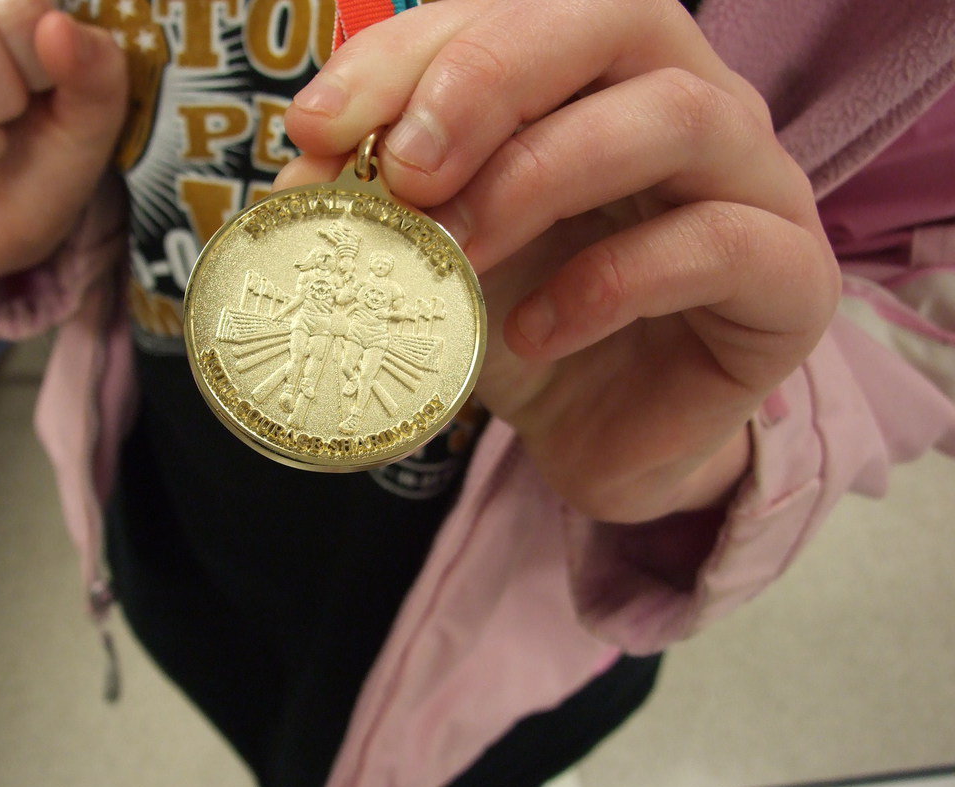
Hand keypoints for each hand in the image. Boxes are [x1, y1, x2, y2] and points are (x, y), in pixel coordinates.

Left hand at [278, 0, 840, 522]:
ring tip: (458, 254)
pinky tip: (532, 331)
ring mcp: (756, 181)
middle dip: (490, 80)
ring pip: (678, 115)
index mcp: (599, 75)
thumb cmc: (523, 323)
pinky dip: (607, 283)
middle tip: (406, 170)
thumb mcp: (432, 253)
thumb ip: (377, 202)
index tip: (315, 126)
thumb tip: (301, 167)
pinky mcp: (791, 278)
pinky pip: (715, 244)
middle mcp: (689, 100)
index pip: (513, 9)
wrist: (603, 437)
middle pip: (620, 15)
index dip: (408, 52)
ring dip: (541, 176)